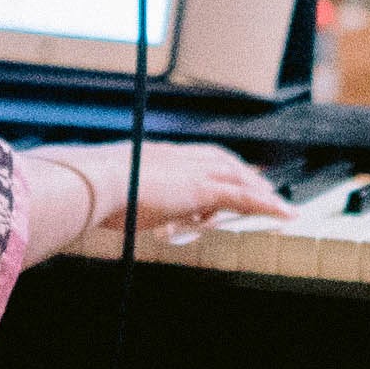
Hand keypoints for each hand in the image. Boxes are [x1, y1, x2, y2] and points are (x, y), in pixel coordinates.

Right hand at [26, 141, 287, 258]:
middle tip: (261, 185)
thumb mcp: (100, 193)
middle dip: (243, 172)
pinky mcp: (202, 190)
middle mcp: (178, 156)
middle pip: (222, 161)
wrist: (91, 182)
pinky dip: (266, 206)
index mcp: (155, 154)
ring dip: (260, 190)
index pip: (192, 157)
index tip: (221, 172)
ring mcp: (192, 171)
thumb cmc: (85, 190)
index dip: (212, 164)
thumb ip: (106, 198)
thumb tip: (93, 211)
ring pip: (238, 177)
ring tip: (277, 204)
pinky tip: (283, 214)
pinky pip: (244, 198)